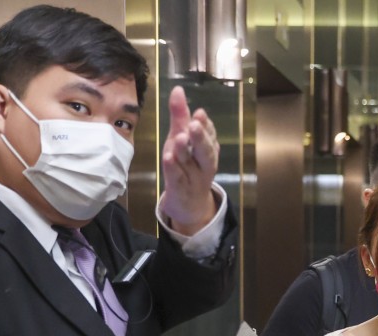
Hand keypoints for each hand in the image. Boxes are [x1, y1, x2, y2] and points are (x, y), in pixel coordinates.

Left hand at [160, 86, 219, 233]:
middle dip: (201, 137)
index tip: (199, 114)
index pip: (209, 137)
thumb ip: (180, 116)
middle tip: (194, 124)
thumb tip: (178, 89)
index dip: (205, 126)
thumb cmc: (187, 166)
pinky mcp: (180, 189)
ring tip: (179, 137)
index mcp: (207, 151)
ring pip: (190, 164)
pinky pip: (177, 178)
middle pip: (205, 151)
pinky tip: (168, 158)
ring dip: (185, 151)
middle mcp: (203, 164)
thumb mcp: (182, 140)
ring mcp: (193, 178)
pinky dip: (173, 168)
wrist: (189, 204)